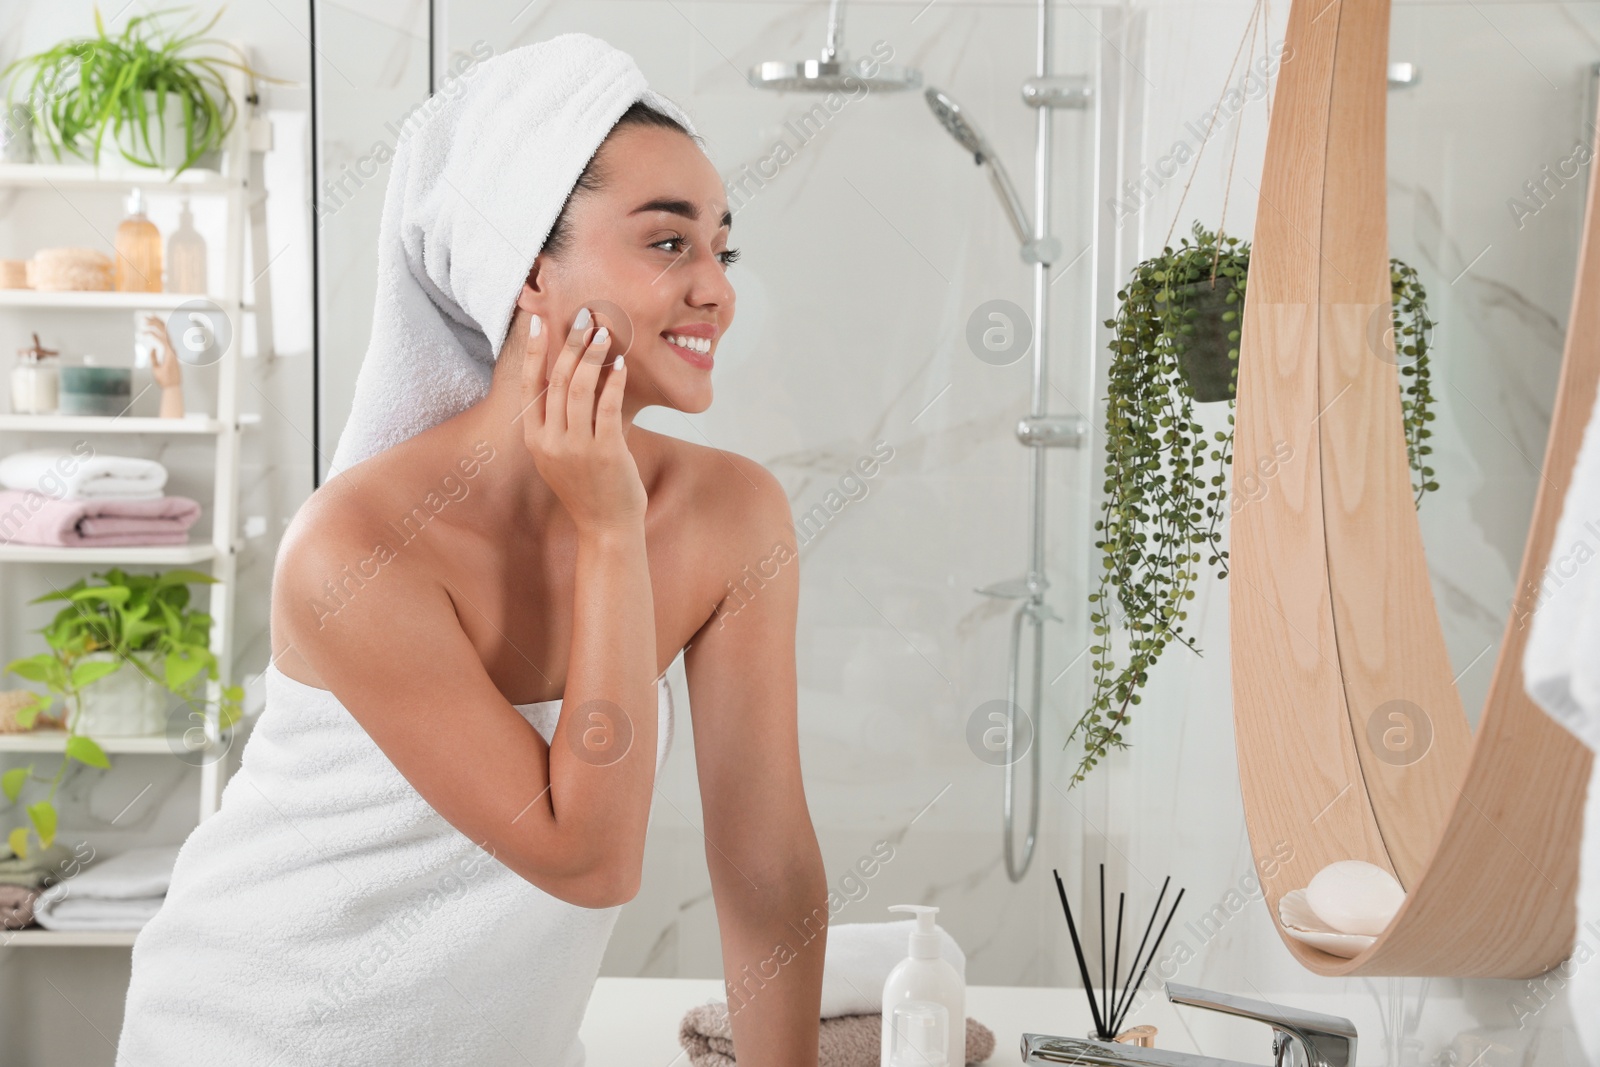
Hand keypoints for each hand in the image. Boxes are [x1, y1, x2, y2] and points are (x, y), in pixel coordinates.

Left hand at [143, 315, 182, 388]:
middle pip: (165, 330)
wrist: (171, 387)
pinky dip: (153, 336)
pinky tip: (145, 333)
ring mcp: (172, 350)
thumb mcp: (156, 366)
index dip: (158, 325)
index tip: (149, 320)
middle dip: (155, 321)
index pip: (165, 334)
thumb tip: (151, 349)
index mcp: (170, 350)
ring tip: (144, 320)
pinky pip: (161, 341)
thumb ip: (153, 357)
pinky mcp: (170, 354)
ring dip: (154, 325)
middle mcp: (172, 348)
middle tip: (145, 317)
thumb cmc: (166, 379)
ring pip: (164, 332)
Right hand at [521, 308, 645, 532]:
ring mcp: (576, 447)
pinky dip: (615, 381)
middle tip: (584, 319)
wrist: (605, 527)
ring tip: (604, 334)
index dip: (532, 350)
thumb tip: (572, 373)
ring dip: (593, 355)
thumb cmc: (588, 487)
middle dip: (571, 343)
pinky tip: (622, 364)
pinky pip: (608, 406)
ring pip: (581, 388)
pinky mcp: (605, 452)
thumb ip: (561, 419)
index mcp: (535, 439)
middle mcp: (550, 441)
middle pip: (558, 379)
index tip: (537, 321)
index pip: (529, 385)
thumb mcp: (561, 453)